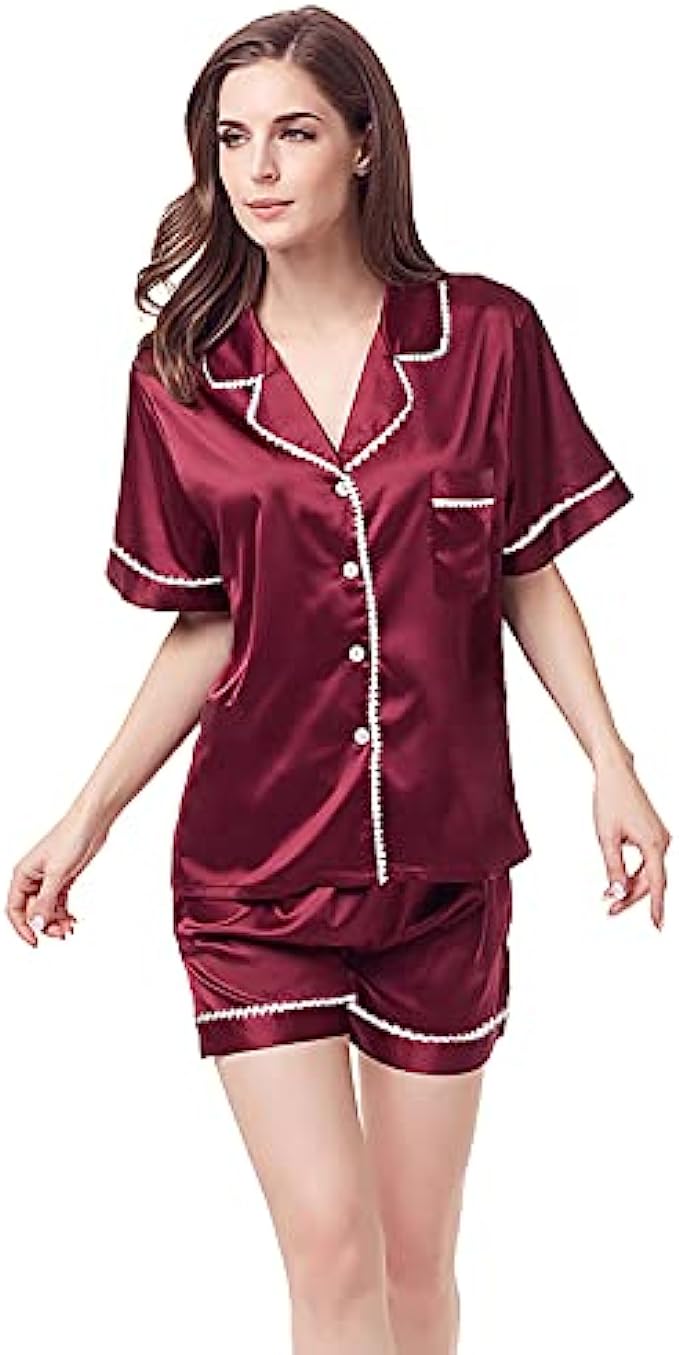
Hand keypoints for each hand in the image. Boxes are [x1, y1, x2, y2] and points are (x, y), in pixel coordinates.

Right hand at [6, 806, 110, 946]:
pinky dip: (64, 912)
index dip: (23, 927)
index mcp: (23, 875)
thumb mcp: (58, 874)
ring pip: (47, 909)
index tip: (35, 942)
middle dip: (46, 925)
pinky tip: (73, 920)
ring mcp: (48, 879)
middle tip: (62, 933)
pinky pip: (58, 902)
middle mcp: (33, 878)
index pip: (15, 909)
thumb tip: (37, 924)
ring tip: (70, 926)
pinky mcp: (63, 879)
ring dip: (57, 920)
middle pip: (33, 912)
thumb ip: (46, 901)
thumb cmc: (71, 837)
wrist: (92, 822)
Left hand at [593, 753, 670, 929]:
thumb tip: (616, 892)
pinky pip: (647, 861)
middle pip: (650, 880)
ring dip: (630, 885)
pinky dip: (633, 872)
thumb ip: (613, 867)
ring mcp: (659, 837)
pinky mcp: (653, 834)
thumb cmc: (610, 799)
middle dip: (630, 897)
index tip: (657, 925)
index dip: (656, 906)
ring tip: (608, 896)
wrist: (614, 773)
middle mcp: (662, 841)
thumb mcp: (606, 837)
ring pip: (648, 872)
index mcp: (653, 843)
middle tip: (609, 910)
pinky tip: (618, 880)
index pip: (656, 883)